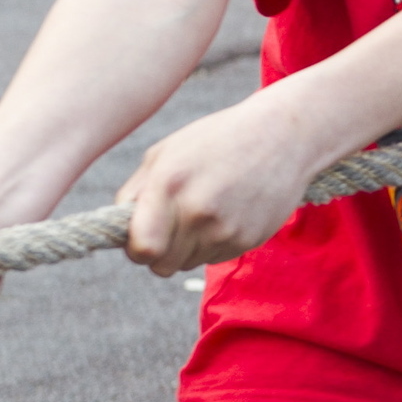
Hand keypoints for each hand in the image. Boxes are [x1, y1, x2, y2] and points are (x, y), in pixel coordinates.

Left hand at [114, 97, 327, 275]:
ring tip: (204, 211)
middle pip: (162, 266)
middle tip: (170, 228)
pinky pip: (215, 257)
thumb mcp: (166, 152)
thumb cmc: (217, 139)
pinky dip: (213, 242)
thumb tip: (119, 228)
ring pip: (188, 264)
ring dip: (187, 247)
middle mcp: (197, 211)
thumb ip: (135, 191)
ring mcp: (226, 229)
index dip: (136, 249)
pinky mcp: (249, 240)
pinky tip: (226, 212)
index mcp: (169, 185)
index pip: (141, 249)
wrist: (282, 136)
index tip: (140, 238)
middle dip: (160, 252)